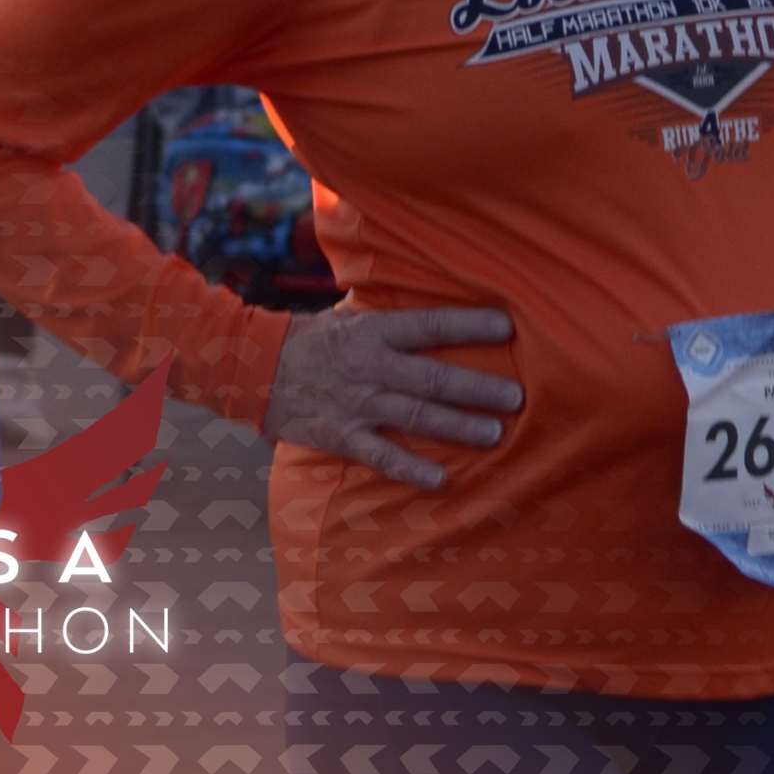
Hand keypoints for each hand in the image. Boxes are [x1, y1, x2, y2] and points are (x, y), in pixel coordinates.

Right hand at [260, 302, 520, 488]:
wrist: (256, 368)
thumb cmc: (313, 339)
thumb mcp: (351, 315)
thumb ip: (390, 314)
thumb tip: (432, 294)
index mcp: (375, 331)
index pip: (430, 325)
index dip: (469, 325)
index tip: (507, 326)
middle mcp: (372, 367)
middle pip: (432, 378)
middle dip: (476, 388)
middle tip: (517, 397)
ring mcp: (358, 404)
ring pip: (415, 417)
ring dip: (457, 426)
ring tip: (494, 434)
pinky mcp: (342, 436)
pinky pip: (381, 456)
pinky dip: (410, 469)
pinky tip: (440, 480)